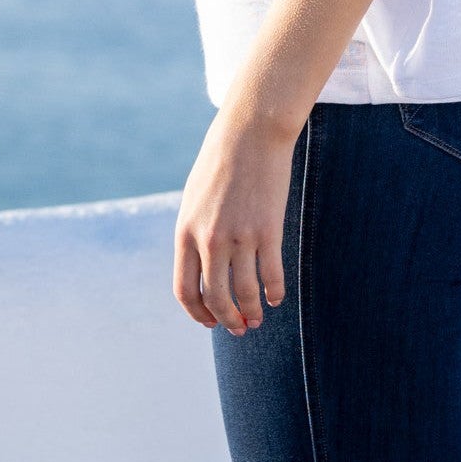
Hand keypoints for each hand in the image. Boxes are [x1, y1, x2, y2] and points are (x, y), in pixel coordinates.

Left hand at [174, 106, 293, 332]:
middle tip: (239, 328)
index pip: (184, 290)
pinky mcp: (267, 230)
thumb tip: (202, 266)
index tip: (210, 322)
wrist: (249, 133)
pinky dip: (274, 292)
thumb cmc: (220, 163)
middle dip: (227, 320)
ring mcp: (239, 236)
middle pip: (215, 298)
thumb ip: (194, 232)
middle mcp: (209, 239)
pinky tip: (276, 297)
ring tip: (259, 317)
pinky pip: (270, 274)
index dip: (197, 313)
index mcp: (185, 232)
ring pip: (245, 292)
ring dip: (252, 311)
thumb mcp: (194, 199)